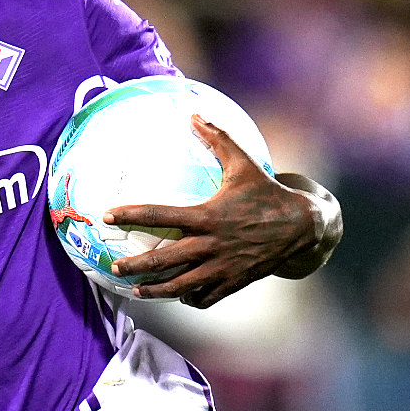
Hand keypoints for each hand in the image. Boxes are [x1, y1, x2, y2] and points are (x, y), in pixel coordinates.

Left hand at [104, 114, 323, 307]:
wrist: (302, 226)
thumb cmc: (266, 192)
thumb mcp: (243, 163)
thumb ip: (217, 138)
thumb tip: (194, 113)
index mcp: (208, 216)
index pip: (160, 216)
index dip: (131, 215)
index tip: (107, 215)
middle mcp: (211, 244)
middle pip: (164, 260)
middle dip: (136, 266)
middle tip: (114, 268)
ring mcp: (222, 267)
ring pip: (181, 286)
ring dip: (156, 290)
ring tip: (137, 290)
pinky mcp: (234, 282)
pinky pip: (206, 297)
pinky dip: (190, 298)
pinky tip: (179, 295)